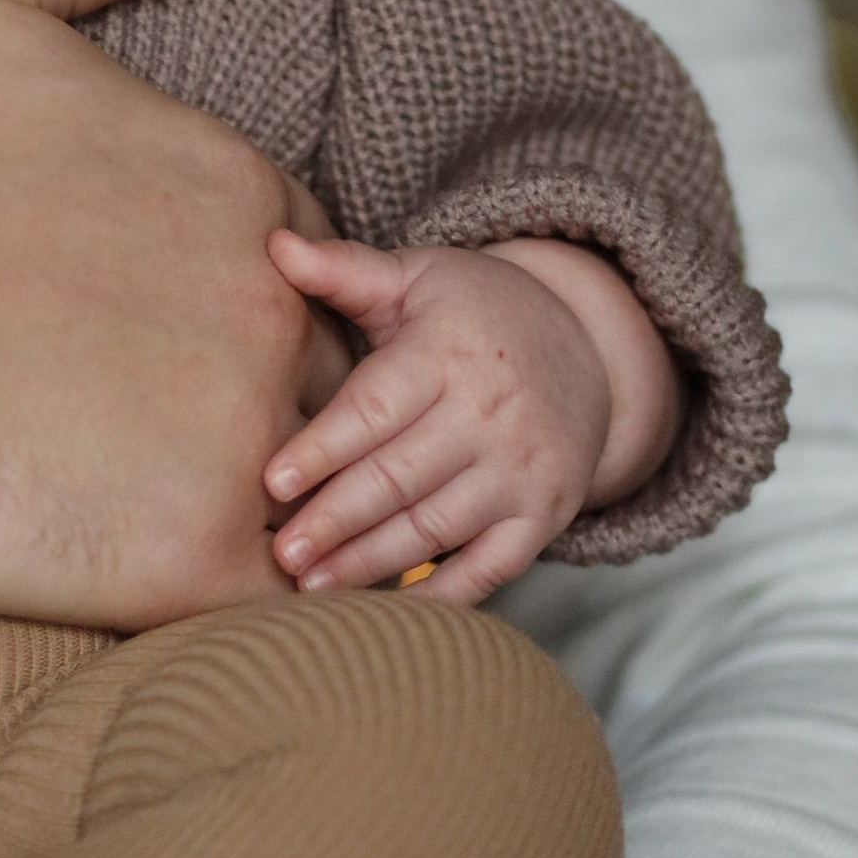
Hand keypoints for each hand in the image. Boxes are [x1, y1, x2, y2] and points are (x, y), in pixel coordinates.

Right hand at [0, 0, 349, 671]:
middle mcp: (264, 302)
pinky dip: (235, 605)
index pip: (290, 266)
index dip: (200, 303)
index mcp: (233, 181)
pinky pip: (272, 602)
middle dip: (230, 407)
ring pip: (298, 494)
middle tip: (90, 433)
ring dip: (240, 508)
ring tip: (100, 512)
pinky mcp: (180, 558)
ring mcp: (233, 434)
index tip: (91, 328)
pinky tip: (127, 576)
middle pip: (310, 381)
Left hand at [260, 232, 678, 601]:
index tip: (273, 484)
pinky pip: (491, 569)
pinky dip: (441, 597)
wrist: (584, 347)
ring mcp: (525, 471)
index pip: (379, 410)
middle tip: (281, 554)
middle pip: (403, 478)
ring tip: (311, 587)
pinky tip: (387, 614)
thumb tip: (274, 243)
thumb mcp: (417, 278)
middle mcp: (494, 415)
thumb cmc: (472, 313)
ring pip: (438, 528)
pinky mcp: (545, 516)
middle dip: (338, 520)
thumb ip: (345, 269)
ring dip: (372, 564)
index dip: (325, 449)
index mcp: (452, 354)